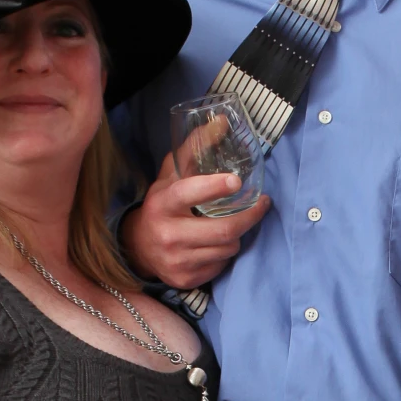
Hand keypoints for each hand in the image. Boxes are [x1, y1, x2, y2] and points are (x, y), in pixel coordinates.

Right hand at [121, 151, 270, 290]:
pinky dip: (226, 253)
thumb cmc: (162, 204)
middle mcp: (167, 234)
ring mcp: (176, 260)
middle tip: (262, 204)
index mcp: (162, 204)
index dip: (213, 187)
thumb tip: (224, 121)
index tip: (236, 181)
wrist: (138, 247)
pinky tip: (217, 245)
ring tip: (234, 224)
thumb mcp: (171, 175)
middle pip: (222, 230)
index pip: (188, 193)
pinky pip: (221, 265)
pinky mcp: (185, 279)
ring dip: (237, 235)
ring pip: (227, 248)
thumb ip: (195, 147)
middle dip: (249, 217)